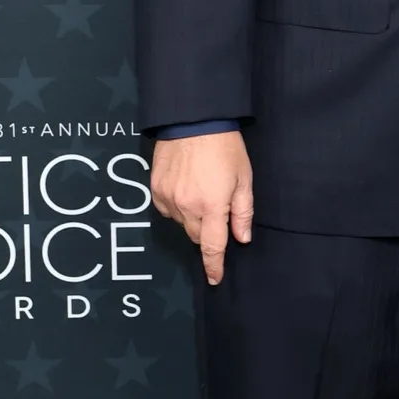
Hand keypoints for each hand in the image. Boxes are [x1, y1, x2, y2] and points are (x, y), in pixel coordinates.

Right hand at [150, 131, 253, 285]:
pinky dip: (177, 206)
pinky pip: (166, 209)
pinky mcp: (154, 188)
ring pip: (181, 223)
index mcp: (211, 206)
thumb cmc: (224, 147)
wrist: (192, 120)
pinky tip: (185, 188)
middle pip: (196, 236)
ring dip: (192, 217)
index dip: (214, 266)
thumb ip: (242, 212)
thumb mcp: (243, 179)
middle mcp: (186, 206)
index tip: (214, 279)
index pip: (212, 247)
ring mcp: (167, 197)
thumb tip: (242, 239)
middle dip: (207, 231)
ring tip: (201, 190)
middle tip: (217, 208)